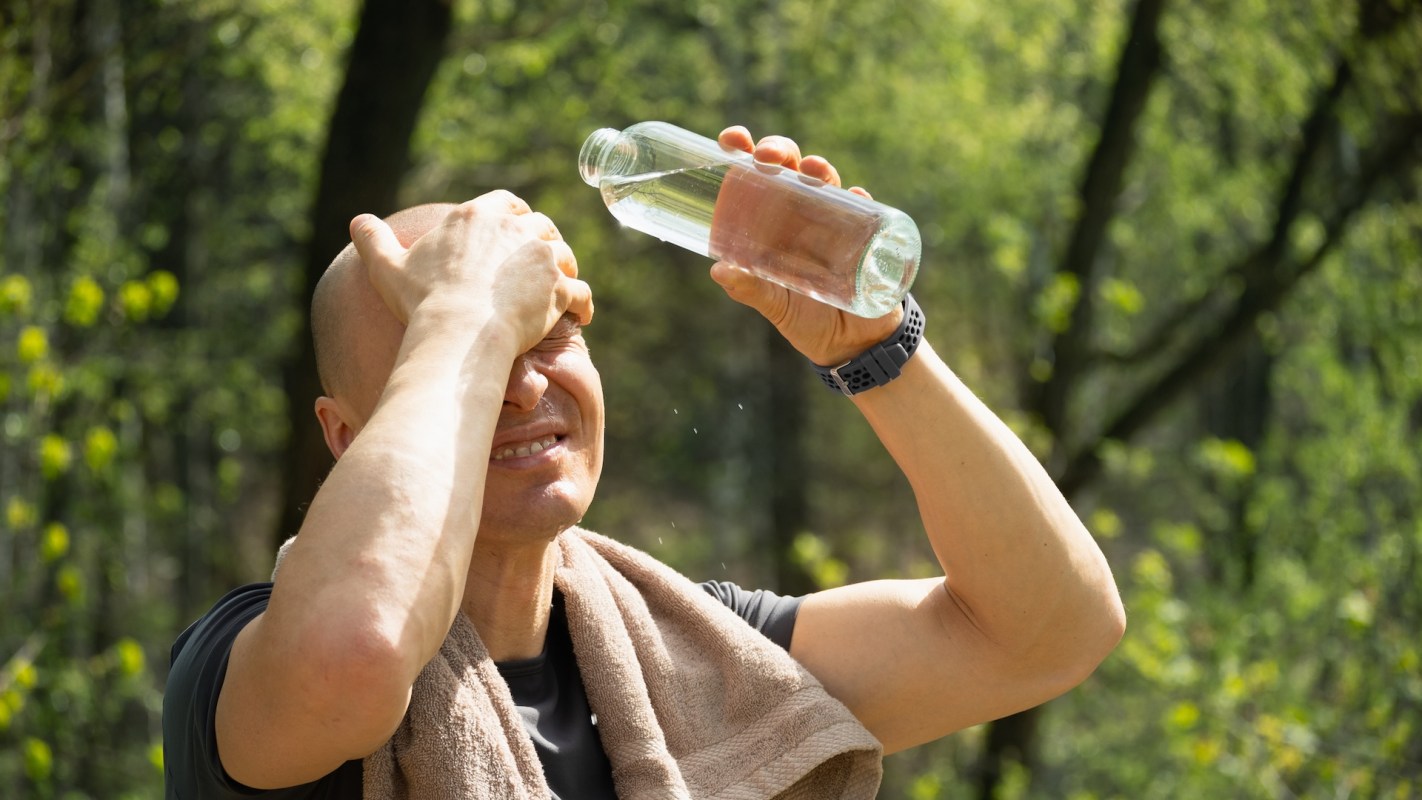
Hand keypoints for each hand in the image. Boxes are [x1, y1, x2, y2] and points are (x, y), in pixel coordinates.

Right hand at [350, 191, 592, 353]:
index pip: (507, 203)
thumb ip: (373, 239)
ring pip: (565, 255)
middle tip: (541, 265)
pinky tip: (580, 317)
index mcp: (479, 215)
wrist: (456, 330)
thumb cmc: (421, 300)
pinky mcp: (560, 287)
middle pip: (541, 226)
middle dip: (543, 243)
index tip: (515, 232)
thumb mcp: (387, 266)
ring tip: (560, 290)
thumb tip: (356, 221)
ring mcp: (542, 256)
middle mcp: (516, 227)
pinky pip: (581, 292)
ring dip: (565, 270)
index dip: (515, 217)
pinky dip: (583, 304)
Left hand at [710, 126, 901, 366]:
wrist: (850, 344)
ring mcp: (835, 222)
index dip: (744, 151)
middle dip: (779, 150)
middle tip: (769, 156)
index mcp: (771, 222)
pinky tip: (855, 195)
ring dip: (819, 168)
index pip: (755, 176)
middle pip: (789, 167)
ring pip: (826, 181)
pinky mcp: (867, 236)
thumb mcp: (774, 305)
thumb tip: (719, 270)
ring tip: (812, 170)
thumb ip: (750, 289)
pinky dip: (860, 199)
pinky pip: (866, 210)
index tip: (731, 140)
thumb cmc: (805, 318)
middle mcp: (801, 214)